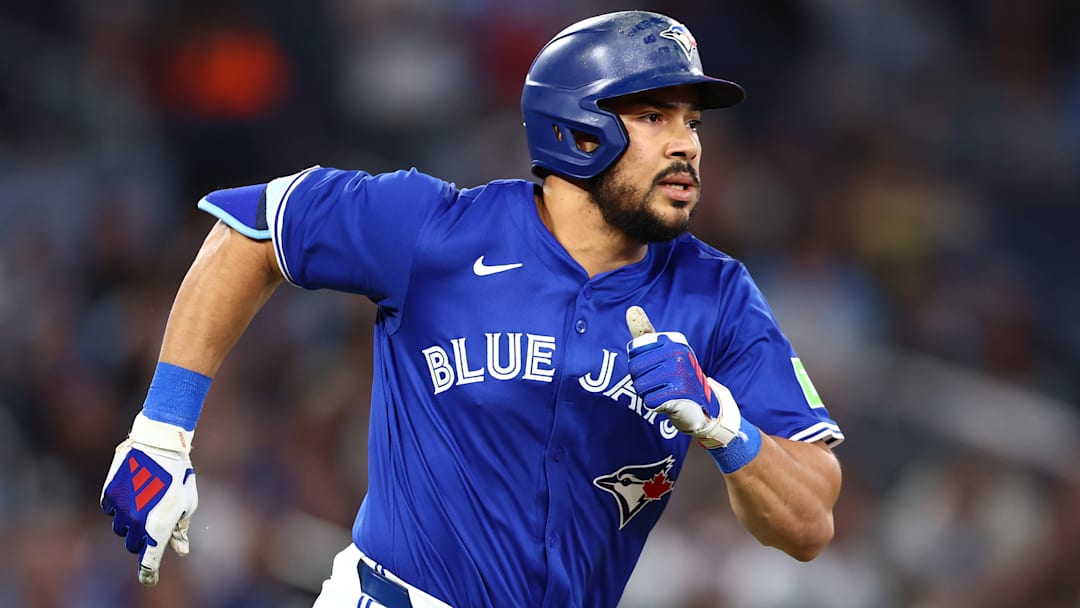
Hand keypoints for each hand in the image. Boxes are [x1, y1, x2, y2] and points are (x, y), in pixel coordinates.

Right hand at [101, 416, 197, 585]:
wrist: (160, 444)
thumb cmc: (179, 474)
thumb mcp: (187, 502)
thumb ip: (180, 529)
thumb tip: (179, 551)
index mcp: (159, 526)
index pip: (149, 560)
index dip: (148, 572)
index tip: (148, 580)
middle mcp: (136, 522)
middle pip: (132, 545)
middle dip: (141, 538)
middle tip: (152, 521)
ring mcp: (120, 509)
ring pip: (120, 528)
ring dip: (130, 522)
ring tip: (144, 500)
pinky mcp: (109, 495)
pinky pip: (111, 510)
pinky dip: (119, 506)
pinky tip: (132, 490)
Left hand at [625, 306, 745, 447]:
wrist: (700, 404)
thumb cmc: (676, 375)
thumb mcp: (663, 351)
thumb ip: (645, 333)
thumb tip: (631, 309)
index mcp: (673, 342)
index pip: (635, 354)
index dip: (637, 365)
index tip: (653, 368)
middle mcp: (678, 354)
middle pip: (635, 369)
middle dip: (641, 380)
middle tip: (658, 383)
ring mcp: (680, 373)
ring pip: (640, 386)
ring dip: (647, 393)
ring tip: (663, 391)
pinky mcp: (680, 393)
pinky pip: (650, 400)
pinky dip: (654, 404)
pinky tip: (666, 401)